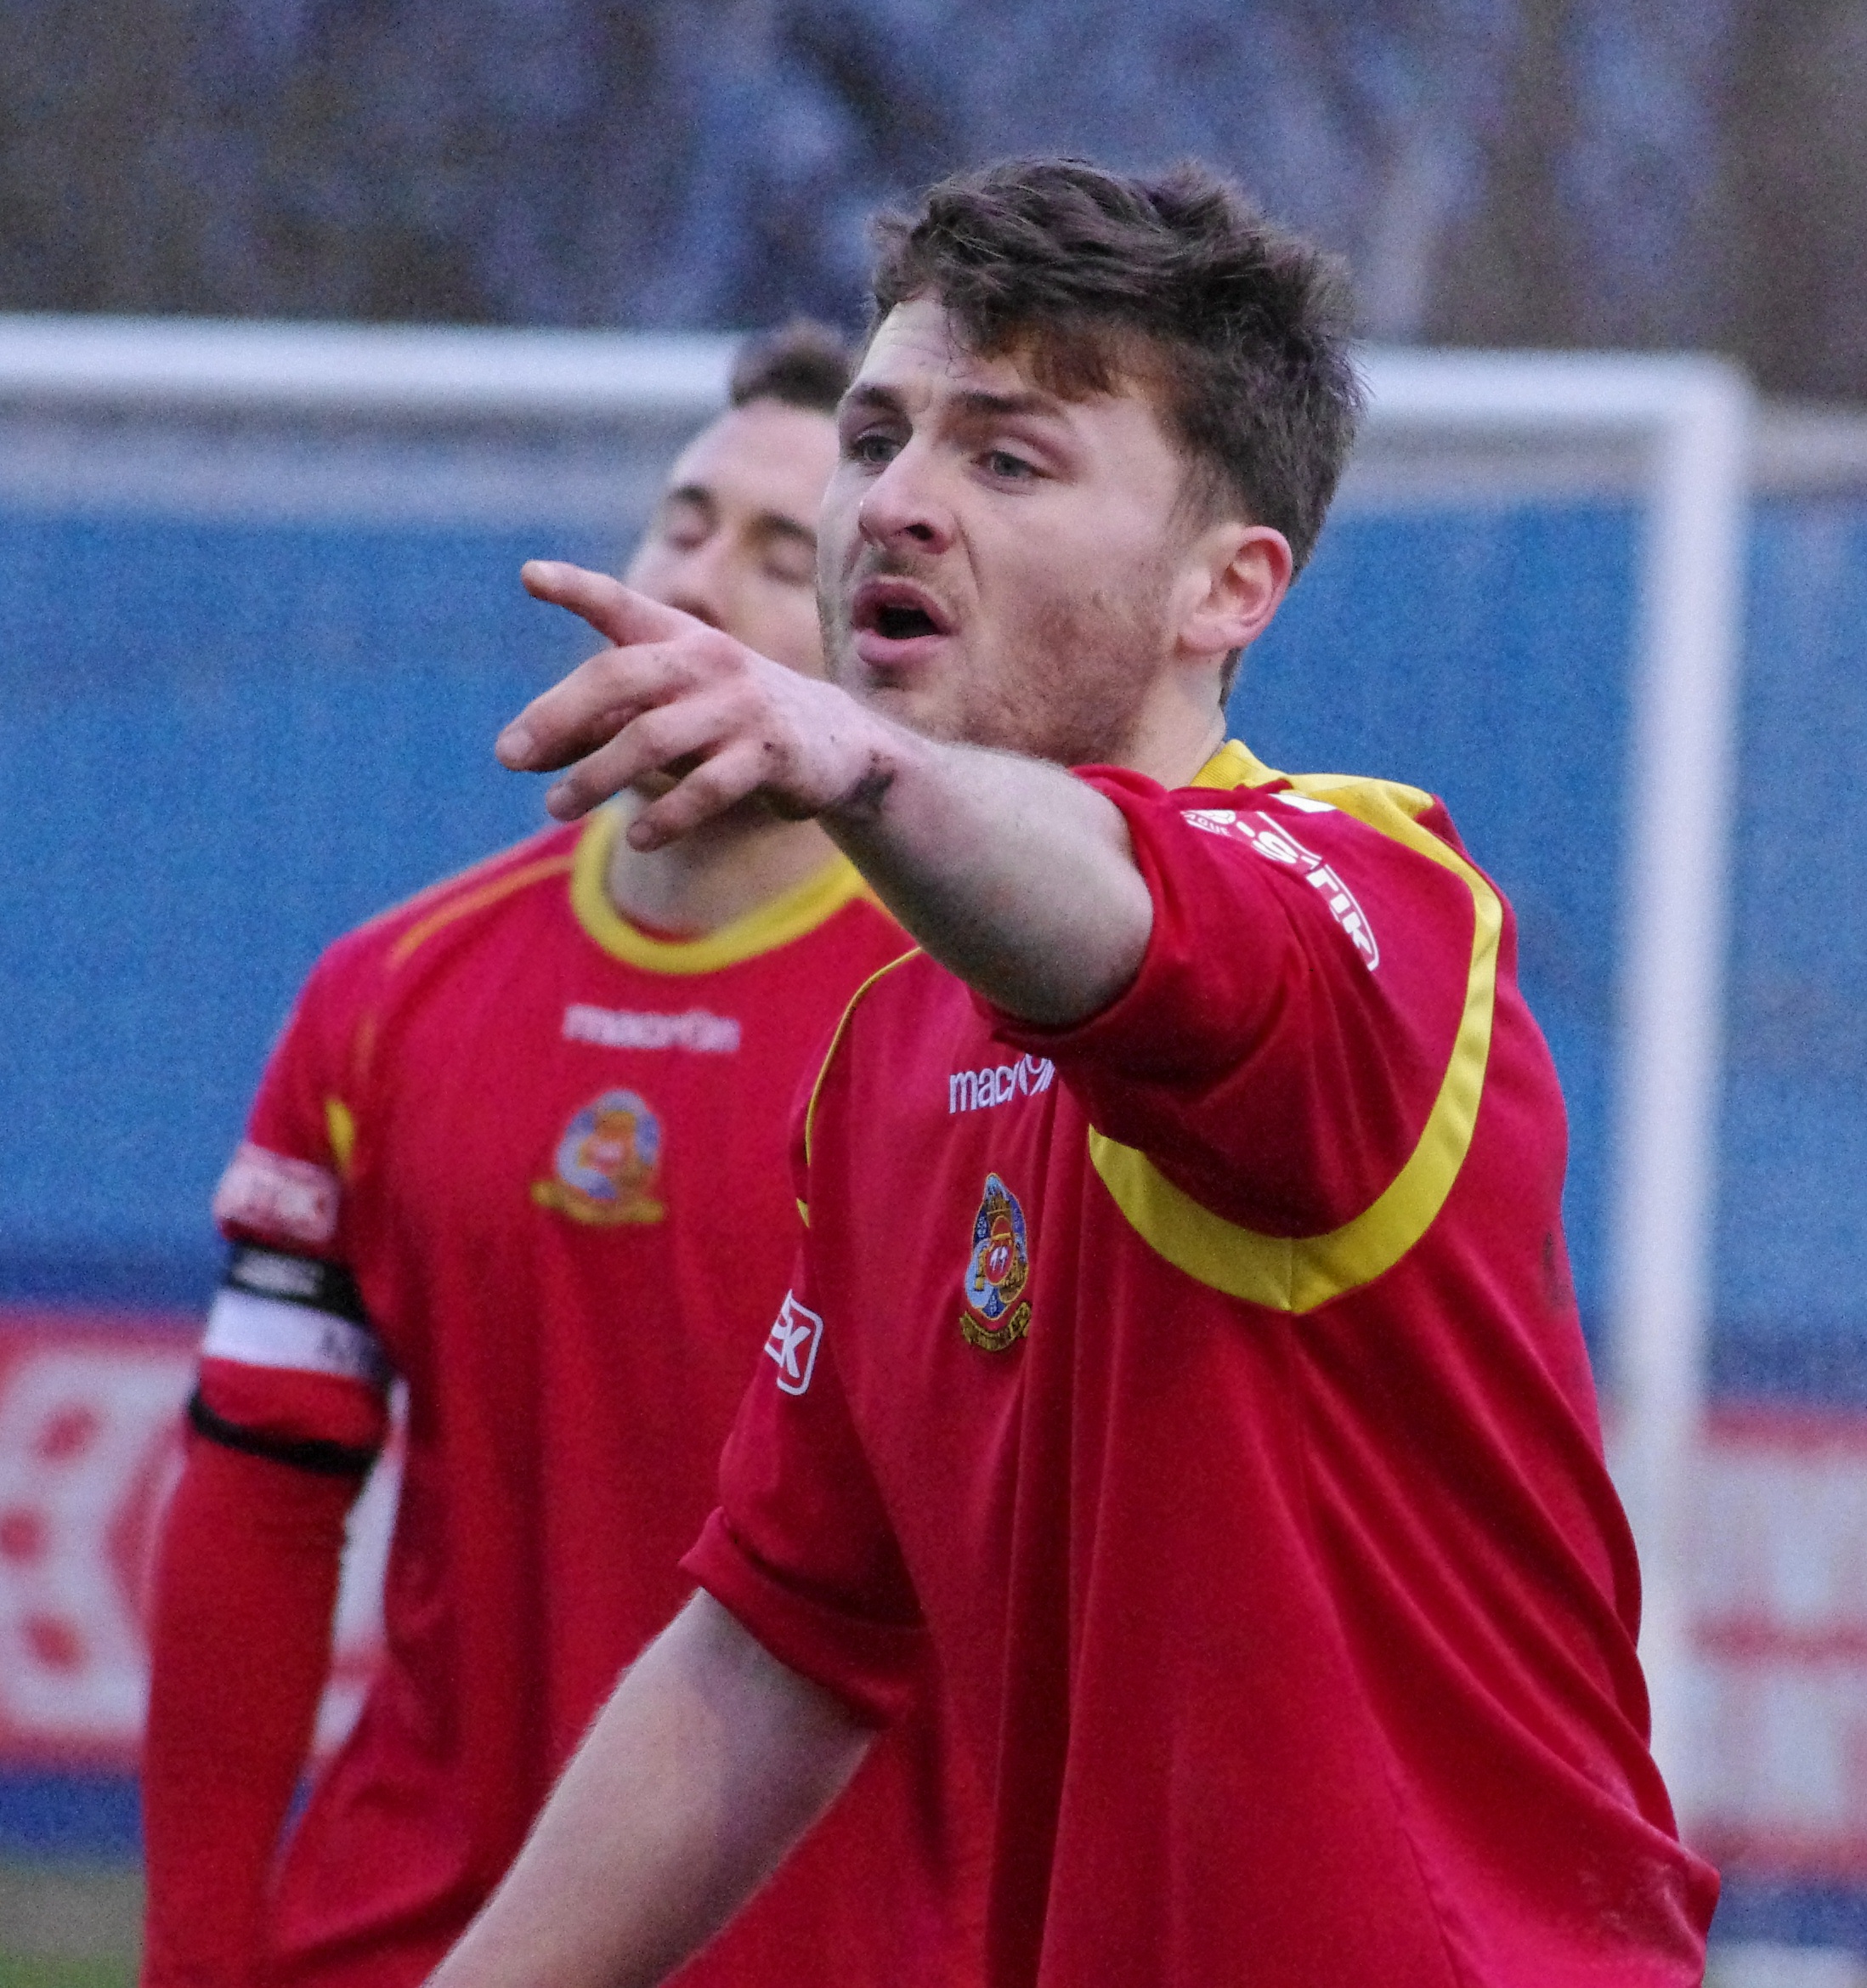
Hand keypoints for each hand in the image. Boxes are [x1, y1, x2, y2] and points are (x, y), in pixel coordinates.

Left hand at [499, 562, 897, 848]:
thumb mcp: (666, 711)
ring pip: (652, 738)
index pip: (621, 605)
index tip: (530, 578)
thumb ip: (599, 725)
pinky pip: (707, 787)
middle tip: (508, 757)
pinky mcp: (770, 754)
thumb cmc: (729, 723)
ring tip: (555, 808)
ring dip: (597, 776)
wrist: (836, 746)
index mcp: (679, 637)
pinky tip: (638, 839)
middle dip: (556, 716)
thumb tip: (524, 755)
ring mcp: (741, 705)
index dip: (576, 589)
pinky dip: (667, 815)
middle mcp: (708, 660)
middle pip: (618, 677)